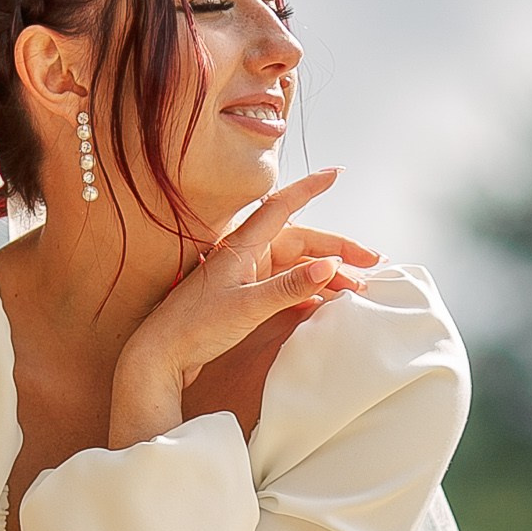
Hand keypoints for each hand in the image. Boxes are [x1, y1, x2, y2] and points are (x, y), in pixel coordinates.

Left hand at [110, 169, 377, 446]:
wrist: (160, 357)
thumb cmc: (195, 328)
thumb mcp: (247, 307)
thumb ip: (288, 287)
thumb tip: (330, 266)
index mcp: (242, 247)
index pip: (282, 206)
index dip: (310, 189)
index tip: (337, 173)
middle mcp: (245, 255)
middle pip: (300, 242)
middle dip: (338, 249)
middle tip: (372, 263)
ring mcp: (245, 277)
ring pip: (296, 267)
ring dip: (327, 275)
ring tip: (357, 289)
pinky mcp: (243, 298)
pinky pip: (285, 287)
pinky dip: (308, 292)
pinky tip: (326, 301)